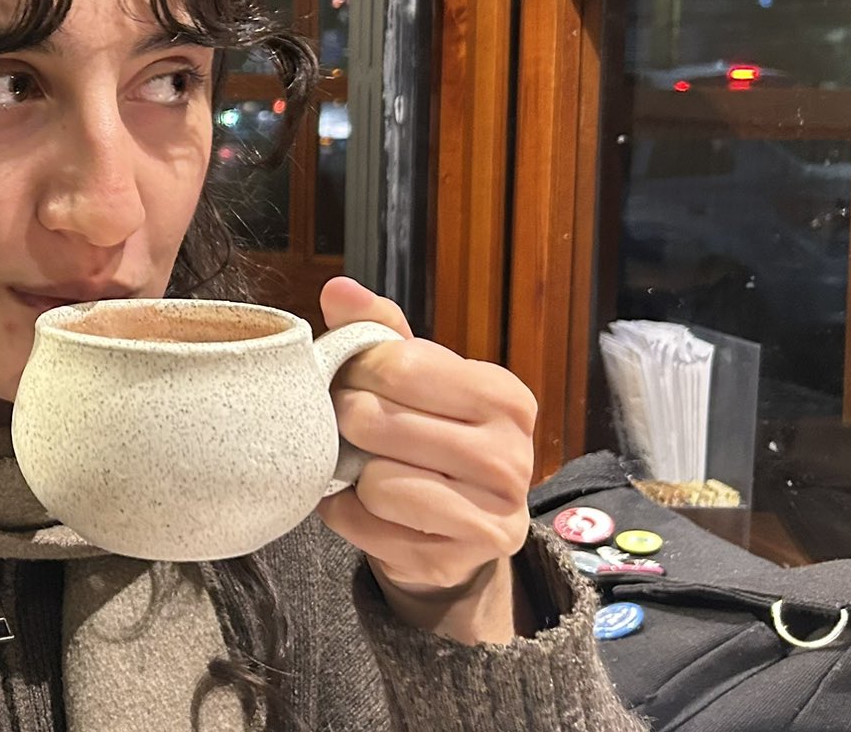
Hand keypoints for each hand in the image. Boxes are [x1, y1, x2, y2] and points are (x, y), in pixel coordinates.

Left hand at [311, 277, 537, 644]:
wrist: (451, 527)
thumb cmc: (427, 431)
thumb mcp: (413, 374)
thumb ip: (377, 329)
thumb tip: (338, 288)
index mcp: (506, 396)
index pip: (400, 364)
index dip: (357, 369)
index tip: (354, 378)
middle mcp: (512, 457)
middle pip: (380, 421)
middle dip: (346, 420)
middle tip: (351, 424)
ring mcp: (491, 517)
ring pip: (377, 481)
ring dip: (352, 473)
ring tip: (363, 465)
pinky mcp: (454, 561)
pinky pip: (366, 527)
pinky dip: (346, 514)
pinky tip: (362, 504)